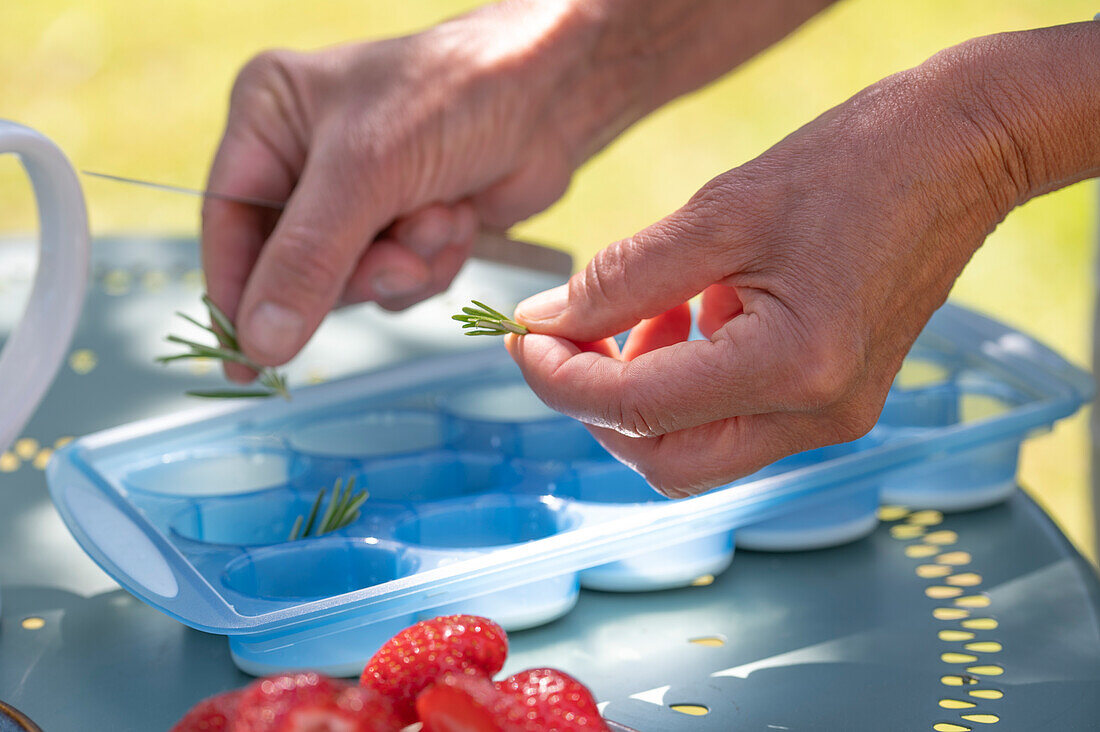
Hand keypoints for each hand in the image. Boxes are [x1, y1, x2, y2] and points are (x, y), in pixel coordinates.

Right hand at [201, 0, 843, 380]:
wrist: (553, 96)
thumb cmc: (454, 97)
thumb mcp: (366, 172)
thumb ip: (307, 259)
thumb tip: (259, 343)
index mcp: (269, 119)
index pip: (228, 224)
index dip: (236, 294)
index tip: (243, 362)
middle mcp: (306, 161)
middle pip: (294, 267)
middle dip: (357, 270)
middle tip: (397, 253)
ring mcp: (360, 198)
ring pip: (354, 284)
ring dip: (405, 266)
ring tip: (440, 216)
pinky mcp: (407, 225)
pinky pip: (401, 282)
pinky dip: (435, 264)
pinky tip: (460, 220)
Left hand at [506, 52, 1032, 497]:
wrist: (960, 151)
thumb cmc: (852, 163)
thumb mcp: (719, 211)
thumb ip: (621, 278)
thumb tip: (546, 323)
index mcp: (794, 368)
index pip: (638, 408)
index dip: (561, 378)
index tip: (521, 339)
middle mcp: (818, 416)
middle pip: (663, 461)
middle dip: (596, 406)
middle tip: (566, 338)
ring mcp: (833, 419)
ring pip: (695, 453)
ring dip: (640, 399)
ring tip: (642, 314)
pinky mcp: (834, 404)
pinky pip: (732, 424)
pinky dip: (685, 388)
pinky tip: (686, 321)